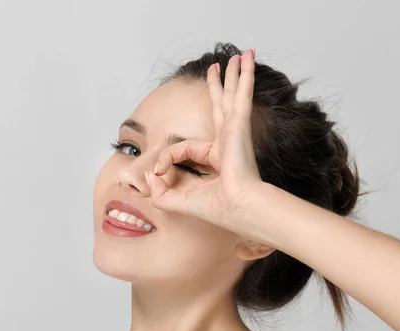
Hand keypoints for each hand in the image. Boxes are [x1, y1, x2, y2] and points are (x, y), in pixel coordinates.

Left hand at [145, 48, 262, 228]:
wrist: (237, 206)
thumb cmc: (217, 207)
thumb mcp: (178, 200)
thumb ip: (160, 193)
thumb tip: (151, 174)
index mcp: (216, 158)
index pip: (183, 148)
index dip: (166, 158)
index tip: (158, 172)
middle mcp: (227, 140)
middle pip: (220, 105)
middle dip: (219, 87)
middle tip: (218, 69)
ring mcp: (235, 129)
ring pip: (232, 93)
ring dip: (236, 73)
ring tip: (241, 55)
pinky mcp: (240, 123)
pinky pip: (242, 92)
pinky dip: (246, 74)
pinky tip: (248, 56)